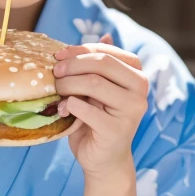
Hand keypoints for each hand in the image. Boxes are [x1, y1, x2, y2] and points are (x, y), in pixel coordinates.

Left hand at [53, 34, 148, 181]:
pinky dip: (70, 105)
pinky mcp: (117, 129)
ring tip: (56, 91)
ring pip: (94, 83)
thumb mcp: (98, 89)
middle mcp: (140, 89)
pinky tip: (64, 110)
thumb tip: (106, 35)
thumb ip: (101, 66)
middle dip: (72, 65)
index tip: (59, 55)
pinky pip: (87, 109)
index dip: (80, 50)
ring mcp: (132, 110)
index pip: (107, 52)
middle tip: (54, 72)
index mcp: (137, 74)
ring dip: (68, 84)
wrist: (104, 159)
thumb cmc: (98, 120)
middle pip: (102, 63)